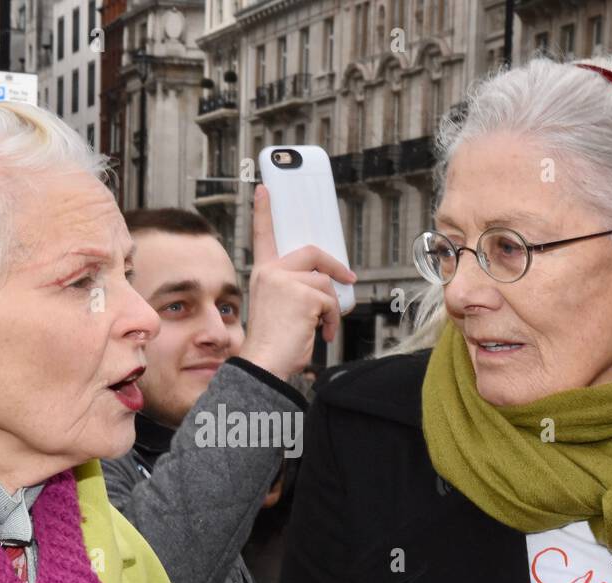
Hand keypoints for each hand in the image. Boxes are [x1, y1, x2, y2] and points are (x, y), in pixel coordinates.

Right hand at [239, 184, 356, 381]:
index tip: (265, 189)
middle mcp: (271, 273)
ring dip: (331, 307)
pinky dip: (332, 319)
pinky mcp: (304, 294)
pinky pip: (331, 300)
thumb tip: (326, 284)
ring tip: (322, 326)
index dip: (264, 211)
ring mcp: (287, 281)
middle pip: (312, 252)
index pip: (263, 235)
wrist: (265, 364)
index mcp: (263, 274)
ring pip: (325, 283)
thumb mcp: (281, 307)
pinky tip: (322, 332)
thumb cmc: (273, 343)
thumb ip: (296, 289)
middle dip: (334, 266)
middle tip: (348, 277)